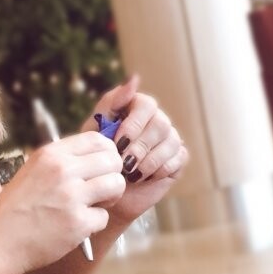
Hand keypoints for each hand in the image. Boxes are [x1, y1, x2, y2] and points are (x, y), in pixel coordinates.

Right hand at [0, 133, 124, 273]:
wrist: (0, 243)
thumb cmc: (15, 210)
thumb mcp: (32, 171)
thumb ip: (61, 161)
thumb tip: (95, 156)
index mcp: (51, 154)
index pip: (97, 139)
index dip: (107, 153)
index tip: (104, 166)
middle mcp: (63, 171)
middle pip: (112, 161)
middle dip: (112, 175)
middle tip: (101, 190)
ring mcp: (72, 197)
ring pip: (116, 185)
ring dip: (110, 198)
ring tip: (93, 206)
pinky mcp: (78, 223)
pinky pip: (104, 217)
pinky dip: (94, 224)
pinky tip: (77, 227)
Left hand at [82, 74, 187, 227]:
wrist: (107, 195)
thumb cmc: (97, 159)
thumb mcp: (95, 131)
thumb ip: (111, 103)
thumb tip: (134, 78)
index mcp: (137, 108)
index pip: (146, 104)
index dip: (134, 124)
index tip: (118, 142)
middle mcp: (156, 120)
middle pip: (161, 123)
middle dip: (140, 146)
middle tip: (124, 163)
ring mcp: (169, 139)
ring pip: (171, 141)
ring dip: (149, 160)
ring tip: (130, 173)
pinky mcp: (177, 159)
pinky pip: (177, 158)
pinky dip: (159, 169)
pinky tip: (143, 177)